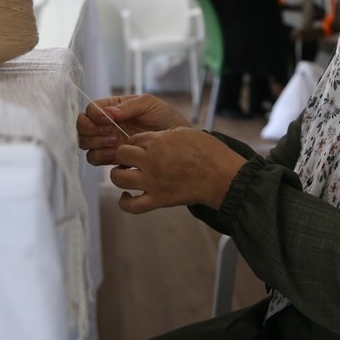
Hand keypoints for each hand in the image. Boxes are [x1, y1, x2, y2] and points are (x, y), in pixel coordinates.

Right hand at [76, 93, 188, 166]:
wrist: (177, 140)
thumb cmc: (165, 116)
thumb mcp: (149, 104)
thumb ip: (129, 106)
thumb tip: (108, 113)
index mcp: (113, 106)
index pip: (91, 109)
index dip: (94, 115)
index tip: (108, 120)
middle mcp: (106, 123)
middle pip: (82, 126)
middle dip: (92, 130)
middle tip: (111, 133)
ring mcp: (107, 140)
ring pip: (85, 143)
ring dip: (95, 143)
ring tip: (114, 143)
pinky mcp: (112, 156)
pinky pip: (94, 158)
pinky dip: (100, 157)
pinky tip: (115, 155)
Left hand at [109, 128, 246, 212]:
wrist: (221, 176)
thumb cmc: (208, 152)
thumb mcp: (183, 133)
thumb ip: (162, 136)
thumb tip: (151, 140)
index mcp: (157, 142)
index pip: (132, 140)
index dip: (133, 142)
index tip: (138, 146)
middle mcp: (150, 161)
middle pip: (120, 155)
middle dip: (122, 155)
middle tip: (130, 159)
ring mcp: (152, 182)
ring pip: (118, 178)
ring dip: (118, 175)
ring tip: (125, 174)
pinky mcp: (158, 200)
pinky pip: (132, 206)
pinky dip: (125, 202)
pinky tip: (127, 196)